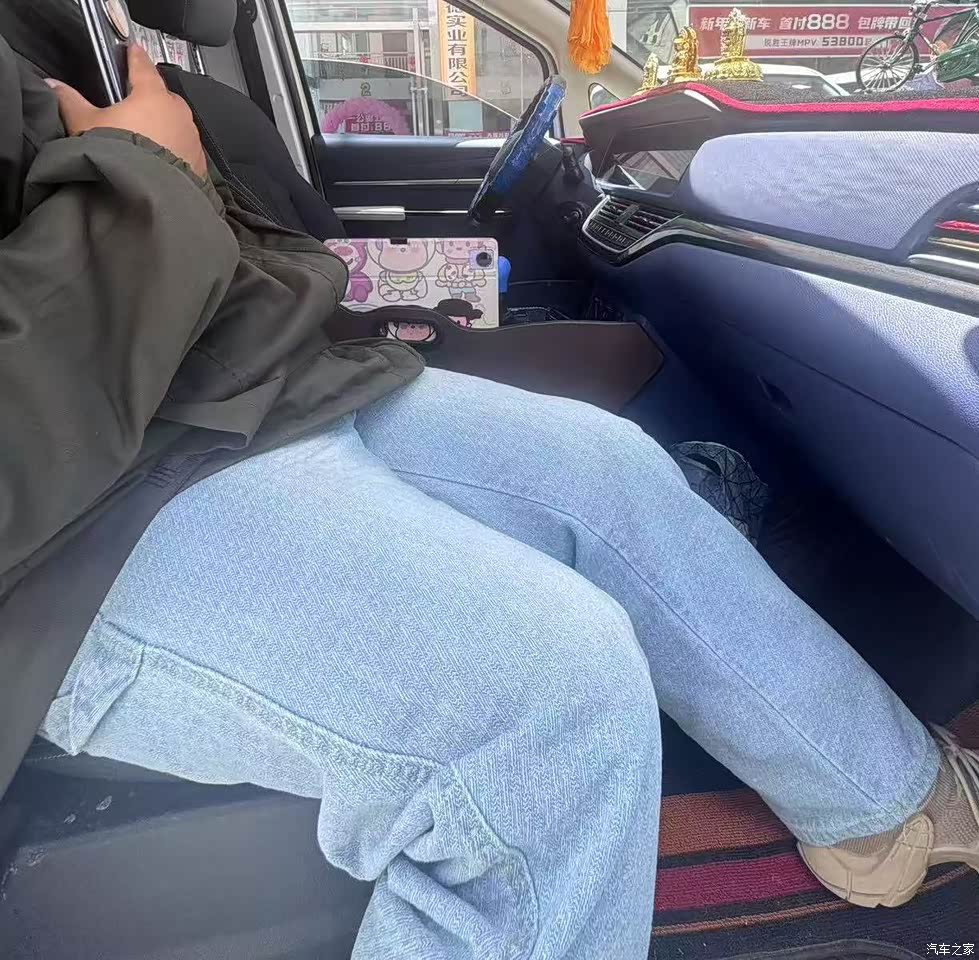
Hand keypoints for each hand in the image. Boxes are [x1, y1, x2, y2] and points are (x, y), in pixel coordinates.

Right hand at [45, 43, 206, 177]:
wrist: (153, 197)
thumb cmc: (122, 157)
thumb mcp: (86, 125)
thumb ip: (70, 102)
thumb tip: (55, 87)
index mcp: (152, 95)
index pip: (142, 66)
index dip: (134, 58)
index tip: (132, 51)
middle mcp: (178, 113)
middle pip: (163, 97)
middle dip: (149, 100)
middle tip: (132, 110)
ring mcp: (192, 138)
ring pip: (176, 125)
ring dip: (163, 129)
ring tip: (144, 143)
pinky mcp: (199, 163)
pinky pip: (184, 150)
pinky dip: (173, 151)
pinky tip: (159, 162)